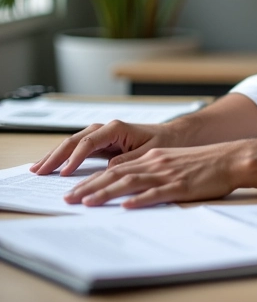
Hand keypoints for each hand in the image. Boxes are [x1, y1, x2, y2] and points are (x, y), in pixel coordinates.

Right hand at [30, 120, 181, 176]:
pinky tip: (52, 166)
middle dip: (55, 155)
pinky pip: (79, 149)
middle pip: (75, 140)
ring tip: (37, 168)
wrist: (174, 136)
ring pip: (73, 143)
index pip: (89, 142)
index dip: (74, 158)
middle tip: (38, 171)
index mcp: (117, 128)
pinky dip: (65, 157)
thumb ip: (127, 160)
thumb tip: (107, 170)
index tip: (63, 173)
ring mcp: (103, 135)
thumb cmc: (165, 142)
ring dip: (55, 155)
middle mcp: (107, 129)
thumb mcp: (148, 153)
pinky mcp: (103, 144)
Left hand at [62, 142, 245, 207]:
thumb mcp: (176, 163)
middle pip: (117, 174)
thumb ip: (154, 172)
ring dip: (106, 193)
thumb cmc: (207, 164)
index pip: (116, 168)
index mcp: (155, 157)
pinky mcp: (181, 186)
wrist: (233, 158)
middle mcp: (157, 163)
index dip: (93, 179)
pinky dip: (140, 199)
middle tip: (69, 199)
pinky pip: (157, 193)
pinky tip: (126, 206)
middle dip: (90, 187)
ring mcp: (168, 174)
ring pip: (131, 182)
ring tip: (87, 203)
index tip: (75, 190)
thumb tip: (132, 189)